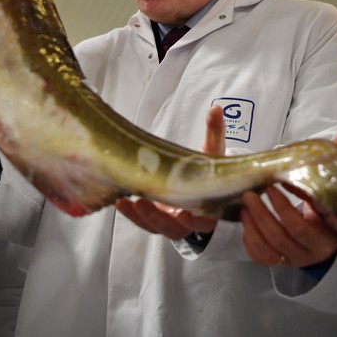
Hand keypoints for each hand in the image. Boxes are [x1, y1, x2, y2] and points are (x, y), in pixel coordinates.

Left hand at [116, 106, 225, 238]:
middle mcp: (189, 220)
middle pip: (174, 228)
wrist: (200, 181)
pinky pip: (143, 221)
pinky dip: (132, 214)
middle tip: (143, 203)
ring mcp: (171, 221)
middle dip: (157, 218)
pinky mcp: (155, 219)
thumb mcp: (212, 152)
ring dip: (140, 217)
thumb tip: (216, 108)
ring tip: (126, 201)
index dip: (194, 220)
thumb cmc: (206, 170)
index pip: (204, 221)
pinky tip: (120, 202)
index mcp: (209, 209)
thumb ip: (215, 133)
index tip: (184, 213)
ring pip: (155, 226)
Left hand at [241, 186, 336, 267]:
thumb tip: (284, 179)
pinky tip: (245, 224)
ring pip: (264, 250)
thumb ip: (307, 198)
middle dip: (260, 215)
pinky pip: (257, 257)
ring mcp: (288, 263)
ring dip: (250, 227)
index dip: (282, 208)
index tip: (270, 189)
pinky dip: (248, 240)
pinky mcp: (275, 265)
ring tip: (244, 208)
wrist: (324, 249)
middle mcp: (304, 257)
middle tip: (249, 195)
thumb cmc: (324, 223)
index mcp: (320, 242)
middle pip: (277, 238)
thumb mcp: (323, 211)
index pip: (298, 228)